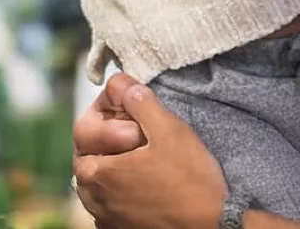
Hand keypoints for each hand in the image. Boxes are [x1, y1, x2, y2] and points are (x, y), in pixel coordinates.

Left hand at [73, 80, 226, 228]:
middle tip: (136, 131)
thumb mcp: (167, 127)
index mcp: (97, 174)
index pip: (85, 133)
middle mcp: (95, 201)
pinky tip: (143, 181)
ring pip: (98, 184)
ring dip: (113, 166)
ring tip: (141, 156)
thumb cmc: (189, 178)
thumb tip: (120, 84)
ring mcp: (108, 220)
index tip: (134, 115)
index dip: (108, 117)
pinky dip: (121, 191)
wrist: (214, 224)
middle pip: (89, 158)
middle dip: (108, 140)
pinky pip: (112, 206)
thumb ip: (139, 101)